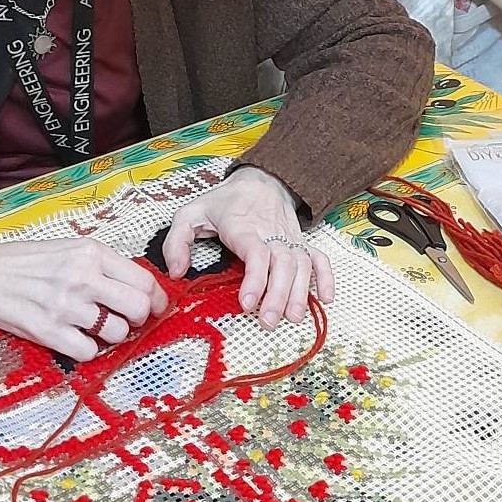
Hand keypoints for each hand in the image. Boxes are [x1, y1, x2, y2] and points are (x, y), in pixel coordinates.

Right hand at [0, 235, 167, 359]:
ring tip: (94, 326)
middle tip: (126, 319)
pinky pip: (88, 352)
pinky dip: (87, 350)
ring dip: (111, 335)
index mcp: (92, 253)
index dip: (157, 299)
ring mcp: (66, 306)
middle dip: (139, 319)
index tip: (155, 306)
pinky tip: (76, 338)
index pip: (144, 280)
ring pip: (117, 333)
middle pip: (139, 308)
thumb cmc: (28, 261)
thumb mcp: (71, 249)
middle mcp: (82, 277)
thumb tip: (142, 290)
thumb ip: (105, 267)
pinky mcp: (48, 331)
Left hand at [161, 166, 334, 327]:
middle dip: (278, 295)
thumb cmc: (224, 202)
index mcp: (243, 227)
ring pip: (301, 265)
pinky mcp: (301, 243)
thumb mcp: (191, 213)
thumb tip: (177, 271)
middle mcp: (270, 233)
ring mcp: (289, 239)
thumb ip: (178, 241)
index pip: (255, 253)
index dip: (255, 278)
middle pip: (282, 263)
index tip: (247, 303)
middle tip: (268, 321)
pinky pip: (318, 259)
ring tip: (292, 317)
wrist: (261, 180)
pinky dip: (325, 278)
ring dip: (300, 292)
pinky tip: (324, 300)